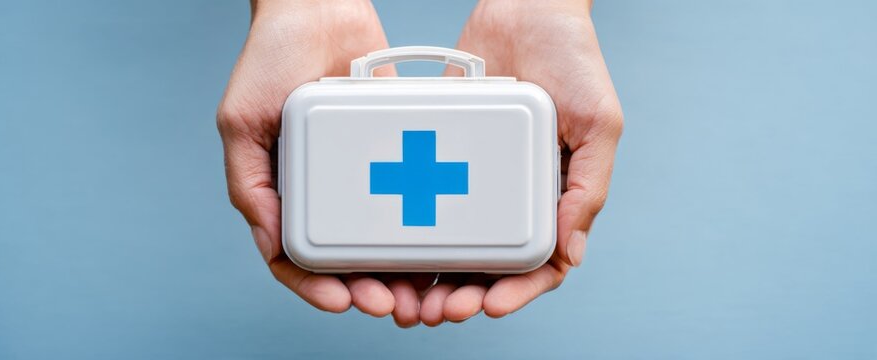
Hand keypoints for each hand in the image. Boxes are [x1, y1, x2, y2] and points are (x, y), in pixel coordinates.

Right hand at [217, 0, 435, 325]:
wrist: (319, 5)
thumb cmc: (270, 57)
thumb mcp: (241, 122)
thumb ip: (250, 184)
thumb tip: (272, 244)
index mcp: (282, 190)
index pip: (295, 257)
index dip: (315, 287)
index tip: (342, 299)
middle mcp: (324, 189)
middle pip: (347, 260)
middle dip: (369, 289)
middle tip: (394, 306)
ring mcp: (361, 173)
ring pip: (384, 240)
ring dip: (401, 274)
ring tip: (423, 295)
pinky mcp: (394, 149)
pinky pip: (412, 196)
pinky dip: (425, 229)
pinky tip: (443, 250)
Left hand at [418, 0, 622, 324]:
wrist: (524, 7)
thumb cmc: (574, 60)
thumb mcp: (598, 124)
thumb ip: (588, 188)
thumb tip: (571, 253)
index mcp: (556, 196)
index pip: (540, 265)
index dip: (517, 292)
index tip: (490, 305)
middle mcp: (515, 195)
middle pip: (488, 266)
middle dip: (465, 295)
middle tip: (437, 311)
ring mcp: (478, 177)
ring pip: (452, 245)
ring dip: (432, 278)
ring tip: (408, 298)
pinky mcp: (446, 153)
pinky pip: (426, 199)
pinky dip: (411, 231)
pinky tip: (391, 251)